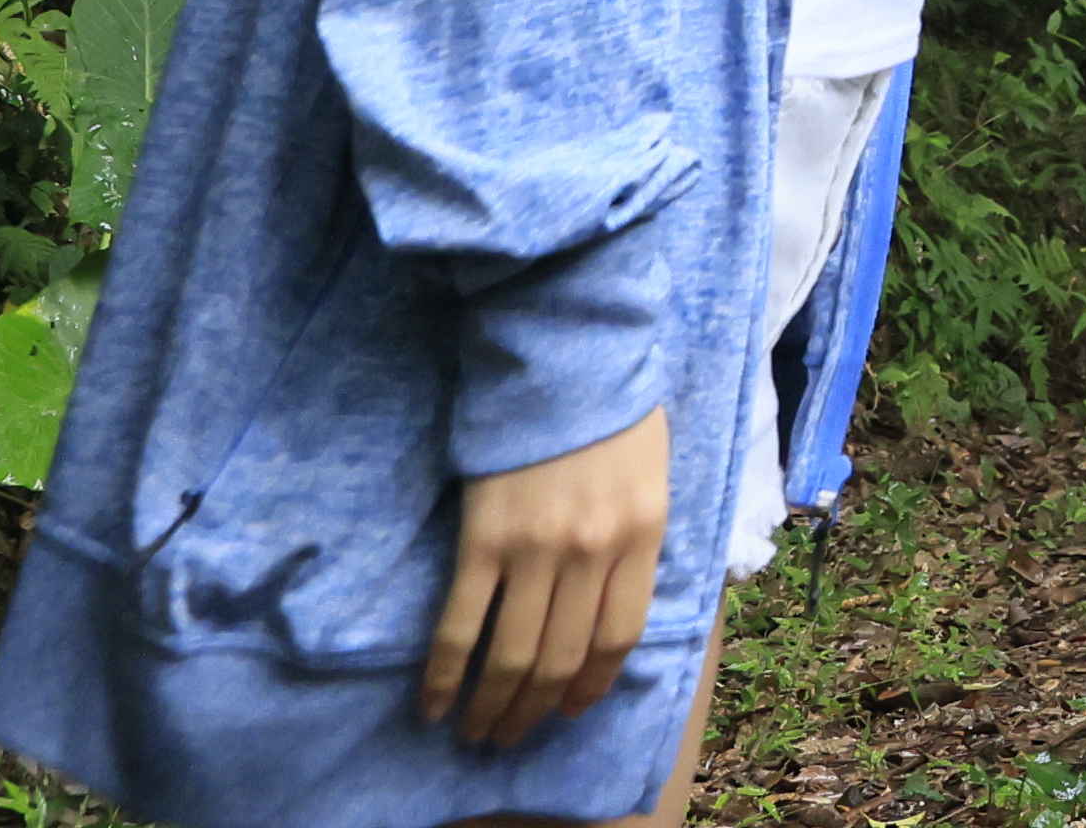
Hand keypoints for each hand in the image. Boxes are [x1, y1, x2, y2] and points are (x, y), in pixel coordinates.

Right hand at [419, 404, 668, 759]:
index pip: (619, 638)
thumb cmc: (611, 406)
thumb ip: (637, 539)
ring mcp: (535, 548)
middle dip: (534, 711)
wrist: (562, 348)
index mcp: (643, 534)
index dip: (591, 686)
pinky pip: (461, 623)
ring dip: (492, 706)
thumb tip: (608, 606)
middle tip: (511, 737)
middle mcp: (592, 552)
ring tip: (476, 732)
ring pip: (513, 655)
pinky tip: (434, 704)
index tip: (570, 710)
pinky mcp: (482, 539)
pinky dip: (445, 674)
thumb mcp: (651, 474)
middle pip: (563, 659)